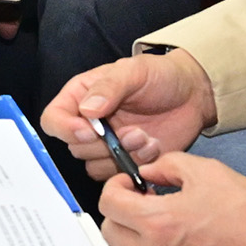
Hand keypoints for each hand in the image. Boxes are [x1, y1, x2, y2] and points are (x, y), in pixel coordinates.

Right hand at [43, 51, 217, 181]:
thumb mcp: (133, 71)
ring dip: (121, 155)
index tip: (91, 131)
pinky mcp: (126, 161)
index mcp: (81, 96)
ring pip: (94, 165)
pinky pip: (118, 174)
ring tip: (145, 137)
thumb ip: (108, 87)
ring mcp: (108, 144)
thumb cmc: (161, 76)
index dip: (66, 129)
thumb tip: (86, 109)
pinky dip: (137, 164)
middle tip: (131, 130)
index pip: (53, 120)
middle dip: (104, 144)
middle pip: (75, 147)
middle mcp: (89, 122)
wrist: (193, 95)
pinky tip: (153, 146)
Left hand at [98, 148, 245, 245]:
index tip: (130, 185)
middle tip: (141, 205)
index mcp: (157, 222)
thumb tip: (149, 173)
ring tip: (155, 230)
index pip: (108, 204)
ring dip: (132, 242)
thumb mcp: (206, 171)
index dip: (115, 187)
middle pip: (111, 234)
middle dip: (120, 214)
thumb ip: (168, 165)